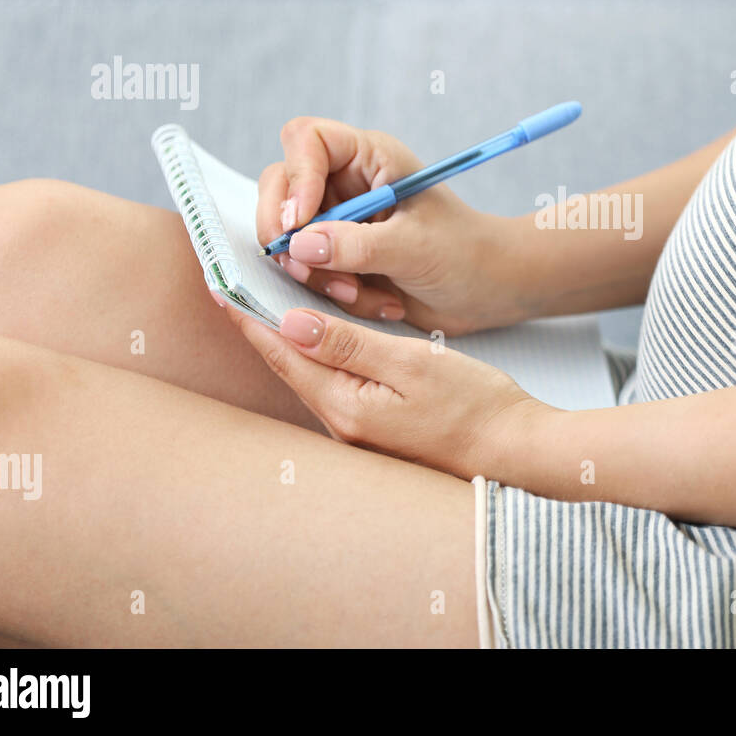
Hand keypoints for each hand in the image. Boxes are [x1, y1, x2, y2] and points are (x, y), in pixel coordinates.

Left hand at [222, 301, 550, 476]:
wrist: (515, 451)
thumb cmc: (475, 406)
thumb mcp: (414, 362)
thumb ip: (350, 344)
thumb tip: (290, 323)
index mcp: (346, 405)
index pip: (282, 353)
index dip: (249, 317)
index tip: (220, 284)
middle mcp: (342, 425)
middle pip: (287, 366)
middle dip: (258, 326)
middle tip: (231, 286)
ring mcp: (358, 431)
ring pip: (308, 375)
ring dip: (284, 340)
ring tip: (262, 303)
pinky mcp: (375, 429)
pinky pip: (331, 385)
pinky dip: (315, 356)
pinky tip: (315, 337)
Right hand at [256, 117, 531, 334]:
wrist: (488, 290)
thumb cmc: (465, 254)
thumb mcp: (415, 248)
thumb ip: (358, 245)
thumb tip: (299, 246)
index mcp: (370, 157)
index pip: (306, 140)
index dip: (295, 177)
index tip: (300, 222)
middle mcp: (347, 181)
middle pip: (279, 186)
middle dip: (288, 234)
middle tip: (304, 270)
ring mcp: (337, 219)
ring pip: (288, 237)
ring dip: (315, 273)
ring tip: (359, 292)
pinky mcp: (337, 255)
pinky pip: (307, 271)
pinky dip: (332, 292)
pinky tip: (376, 300)